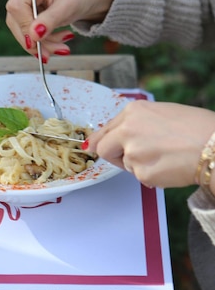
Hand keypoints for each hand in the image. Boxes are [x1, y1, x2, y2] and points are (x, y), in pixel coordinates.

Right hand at [5, 0, 114, 58]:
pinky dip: (42, 42)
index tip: (39, 41)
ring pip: (21, 31)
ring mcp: (19, 0)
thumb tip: (34, 35)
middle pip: (16, 21)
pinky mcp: (22, 13)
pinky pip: (26, 33)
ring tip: (62, 46)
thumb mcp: (69, 6)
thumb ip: (51, 19)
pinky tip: (57, 42)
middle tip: (59, 50)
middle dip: (37, 41)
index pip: (17, 6)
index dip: (25, 26)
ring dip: (41, 44)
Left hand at [86, 100, 214, 188]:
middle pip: (103, 150)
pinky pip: (141, 177)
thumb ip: (137, 122)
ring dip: (140, 165)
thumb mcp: (162, 113)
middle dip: (114, 157)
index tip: (93, 147)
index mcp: (133, 112)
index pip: (105, 130)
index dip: (100, 141)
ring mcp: (133, 152)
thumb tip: (119, 134)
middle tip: (133, 159)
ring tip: (166, 157)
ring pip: (126, 165)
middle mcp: (128, 130)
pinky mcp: (143, 173)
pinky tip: (170, 166)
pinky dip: (153, 176)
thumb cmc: (197, 128)